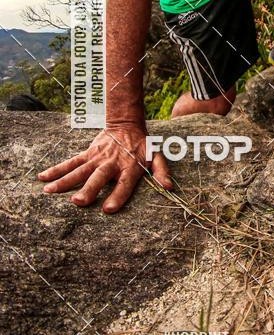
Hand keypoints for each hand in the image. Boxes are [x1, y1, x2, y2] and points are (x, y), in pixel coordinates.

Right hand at [37, 125, 171, 212]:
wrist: (126, 125)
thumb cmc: (142, 146)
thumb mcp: (156, 156)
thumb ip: (162, 172)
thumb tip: (170, 187)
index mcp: (130, 167)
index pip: (124, 184)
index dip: (118, 196)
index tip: (108, 209)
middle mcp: (112, 163)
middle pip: (98, 178)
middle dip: (88, 190)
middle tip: (78, 202)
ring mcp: (97, 158)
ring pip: (79, 170)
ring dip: (64, 181)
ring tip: (49, 191)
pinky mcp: (88, 153)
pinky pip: (71, 162)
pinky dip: (56, 169)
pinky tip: (43, 178)